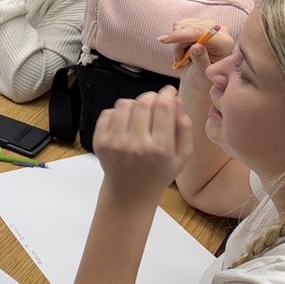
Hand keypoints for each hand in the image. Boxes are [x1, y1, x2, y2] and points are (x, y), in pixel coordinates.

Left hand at [92, 86, 193, 203]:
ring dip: (135, 104)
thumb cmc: (159, 173)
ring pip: (124, 104)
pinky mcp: (100, 142)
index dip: (167, 94)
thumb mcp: (182, 156)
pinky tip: (126, 124)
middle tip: (156, 103)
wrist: (130, 192)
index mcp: (160, 149)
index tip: (169, 91)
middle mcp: (136, 145)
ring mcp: (115, 143)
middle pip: (143, 102)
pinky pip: (108, 113)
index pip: (163, 108)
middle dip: (152, 97)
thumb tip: (177, 100)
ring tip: (140, 116)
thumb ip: (185, 127)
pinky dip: (118, 114)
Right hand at [158, 19, 234, 95]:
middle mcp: (219, 31)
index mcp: (224, 42)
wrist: (201, 77)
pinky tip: (184, 48)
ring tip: (183, 55)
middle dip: (179, 43)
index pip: (200, 32)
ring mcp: (210, 25)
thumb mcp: (202, 73)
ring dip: (178, 42)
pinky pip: (180, 25)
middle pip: (189, 27)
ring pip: (182, 26)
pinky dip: (178, 37)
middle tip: (181, 59)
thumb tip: (196, 46)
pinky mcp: (200, 24)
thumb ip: (201, 59)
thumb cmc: (203, 78)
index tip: (163, 40)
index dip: (180, 35)